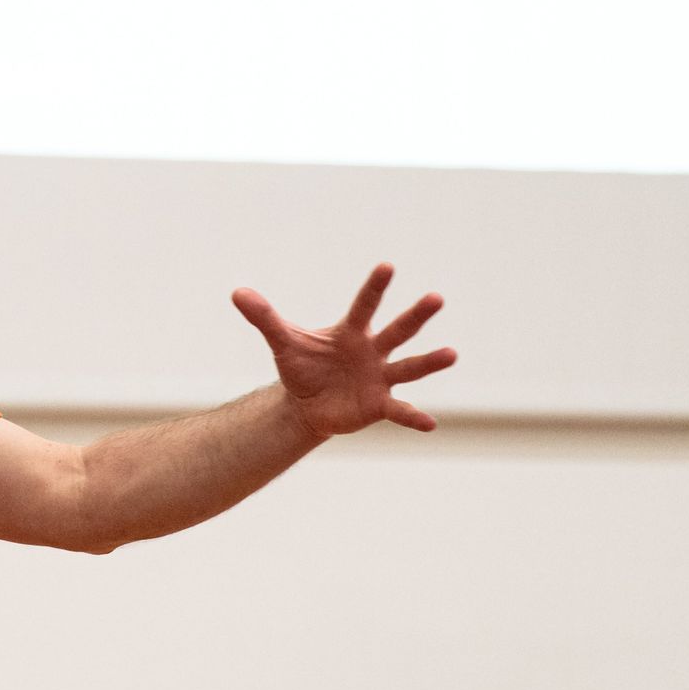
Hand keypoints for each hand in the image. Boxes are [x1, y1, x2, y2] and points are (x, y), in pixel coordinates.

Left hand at [232, 264, 456, 436]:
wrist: (307, 405)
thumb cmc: (303, 366)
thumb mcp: (283, 341)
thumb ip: (264, 317)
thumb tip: (237, 292)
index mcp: (351, 332)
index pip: (364, 305)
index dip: (374, 287)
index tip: (387, 266)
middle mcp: (373, 351)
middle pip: (398, 330)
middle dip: (416, 315)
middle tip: (436, 297)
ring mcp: (380, 378)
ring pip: (408, 367)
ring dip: (429, 362)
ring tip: (451, 353)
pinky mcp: (379, 405)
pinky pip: (399, 410)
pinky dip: (414, 416)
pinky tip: (430, 423)